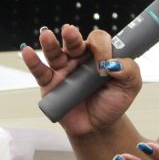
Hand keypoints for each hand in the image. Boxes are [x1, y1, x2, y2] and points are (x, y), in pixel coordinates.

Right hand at [20, 25, 141, 137]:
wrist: (98, 127)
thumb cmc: (112, 103)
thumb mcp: (130, 87)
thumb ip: (130, 71)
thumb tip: (113, 63)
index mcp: (99, 55)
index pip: (98, 41)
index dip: (101, 48)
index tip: (105, 65)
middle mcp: (79, 59)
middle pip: (74, 42)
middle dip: (72, 37)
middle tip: (70, 32)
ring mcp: (63, 70)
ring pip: (55, 53)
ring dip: (50, 43)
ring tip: (46, 36)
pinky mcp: (50, 84)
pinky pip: (39, 70)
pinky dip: (32, 61)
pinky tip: (28, 52)